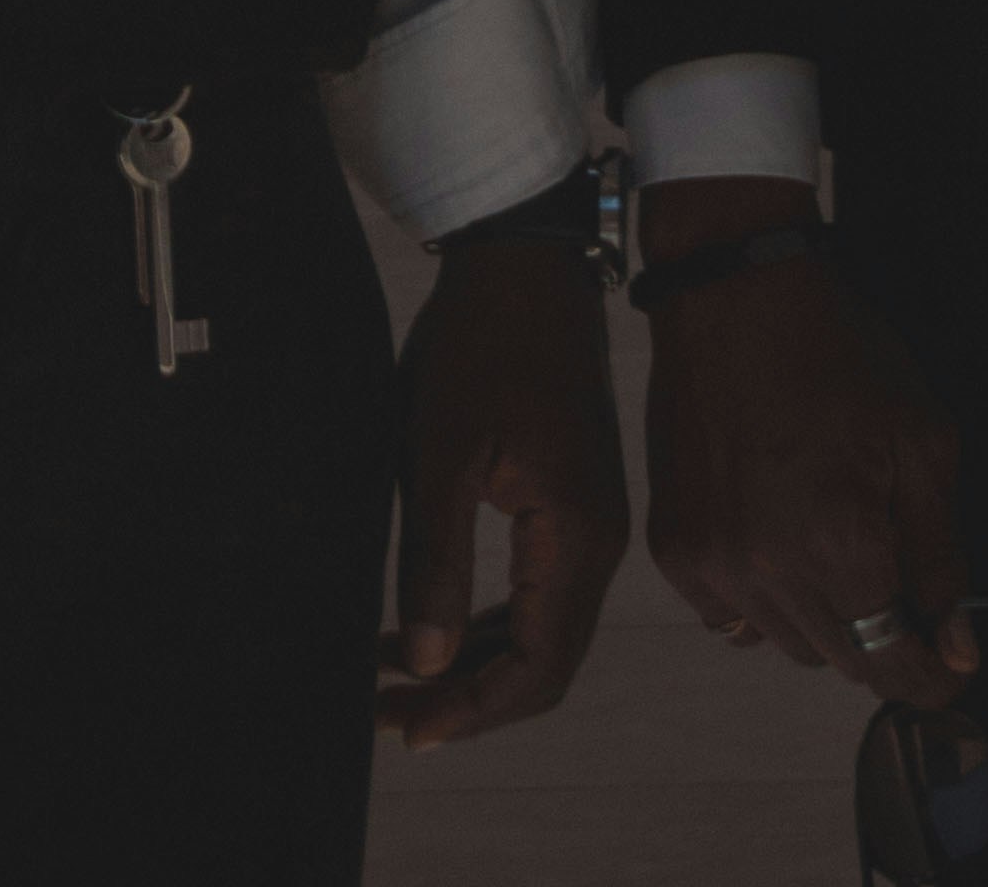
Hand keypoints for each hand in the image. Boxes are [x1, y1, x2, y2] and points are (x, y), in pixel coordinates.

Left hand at [382, 236, 628, 750]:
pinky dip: (481, 620)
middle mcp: (597, 542)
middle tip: (390, 711)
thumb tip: (422, 660)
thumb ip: (435, 561)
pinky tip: (425, 624)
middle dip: (467, 697)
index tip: (408, 727)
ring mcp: (588, 522)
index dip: (473, 710)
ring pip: (537, 631)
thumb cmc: (484, 341)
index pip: (536, 667)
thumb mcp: (442, 451)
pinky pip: (533, 591)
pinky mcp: (570, 503)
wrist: (525, 259)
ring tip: (393, 676)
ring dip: (471, 662)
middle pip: (542, 663)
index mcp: (577, 537)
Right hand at [642, 184, 970, 711]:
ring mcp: (714, 563)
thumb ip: (943, 556)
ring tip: (828, 541)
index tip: (946, 668)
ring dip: (821, 617)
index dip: (930, 678)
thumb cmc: (839, 356)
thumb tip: (957, 648)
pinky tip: (774, 536)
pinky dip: (760, 598)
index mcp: (841, 544)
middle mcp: (771, 570)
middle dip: (881, 636)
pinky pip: (728, 617)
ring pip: (787, 644)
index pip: (894, 664)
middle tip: (892, 577)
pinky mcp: (674, 548)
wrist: (734, 294)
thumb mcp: (921, 443)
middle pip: (843, 660)